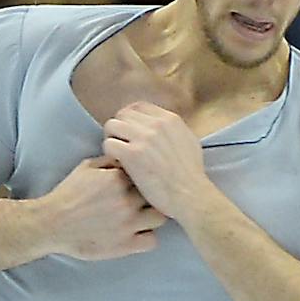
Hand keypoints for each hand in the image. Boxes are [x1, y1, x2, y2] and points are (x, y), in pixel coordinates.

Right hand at [35, 155, 166, 259]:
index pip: (146, 173)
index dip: (144, 179)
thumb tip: (126, 157)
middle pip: (156, 195)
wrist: (51, 223)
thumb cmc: (67, 195)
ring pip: (160, 217)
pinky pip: (152, 241)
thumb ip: (109, 161)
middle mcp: (127, 200)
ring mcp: (128, 223)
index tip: (138, 184)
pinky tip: (137, 235)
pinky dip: (147, 238)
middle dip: (151, 196)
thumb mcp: (85, 167)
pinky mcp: (124, 245)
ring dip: (152, 217)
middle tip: (142, 202)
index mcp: (119, 179)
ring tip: (142, 219)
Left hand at [101, 103, 209, 221]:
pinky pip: (109, 144)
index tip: (128, 132)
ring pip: (112, 126)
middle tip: (119, 144)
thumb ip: (172, 130)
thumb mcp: (188, 141)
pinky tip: (117, 164)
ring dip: (111, 139)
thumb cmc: (191, 174)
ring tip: (116, 154)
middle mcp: (156, 124)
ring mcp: (143, 138)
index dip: (129, 119)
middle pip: (122, 114)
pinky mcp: (132, 155)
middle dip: (118, 128)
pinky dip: (109, 154)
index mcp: (169, 119)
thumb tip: (162, 127)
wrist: (190, 194)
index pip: (138, 106)